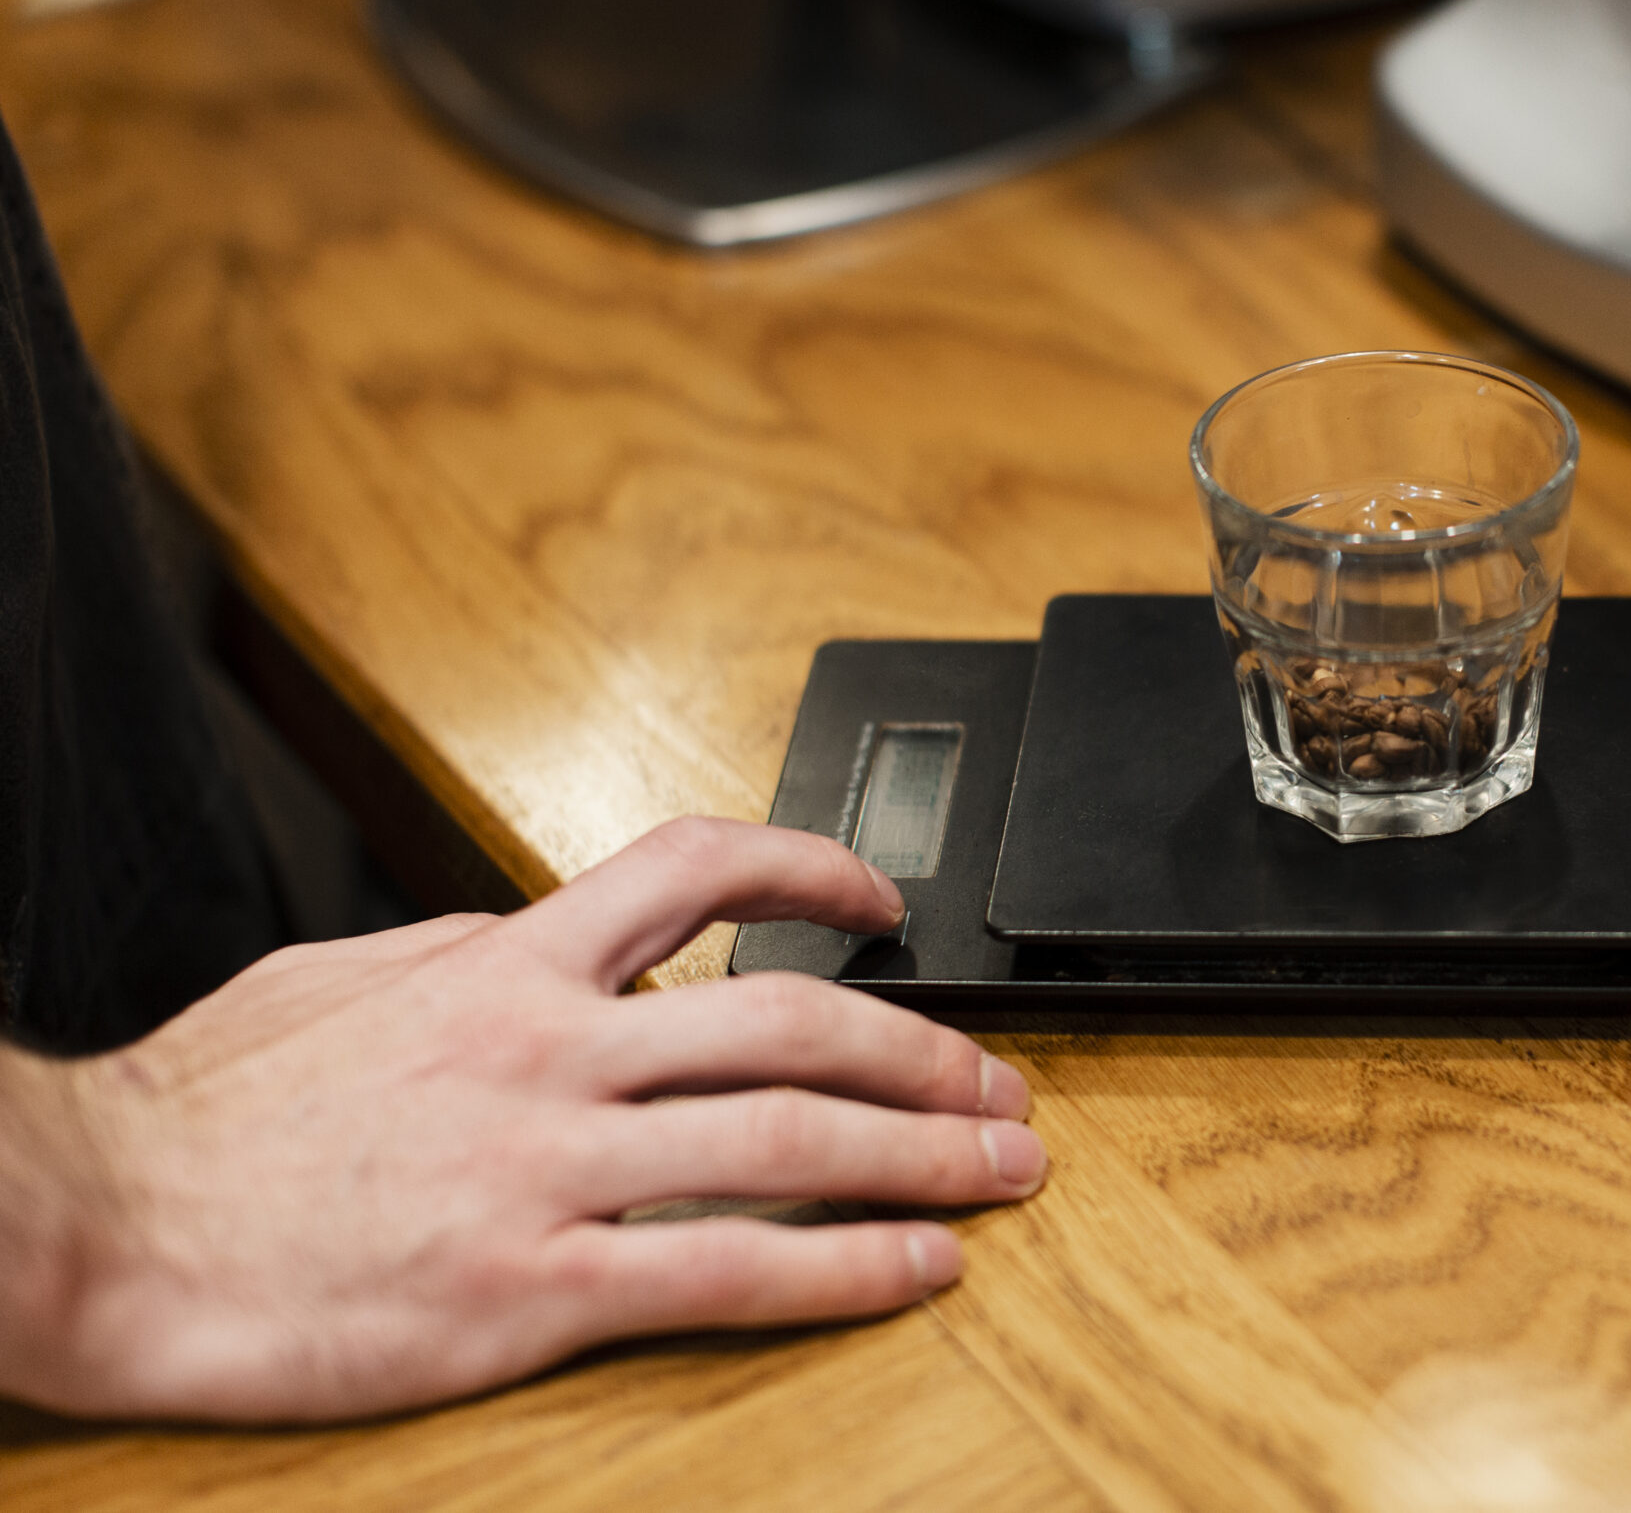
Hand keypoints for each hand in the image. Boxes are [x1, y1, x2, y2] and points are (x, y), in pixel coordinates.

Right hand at [0, 817, 1044, 1422]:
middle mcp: (544, 1051)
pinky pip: (726, 1269)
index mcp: (502, 965)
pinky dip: (844, 1266)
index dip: (813, 869)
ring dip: (921, 1151)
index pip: (695, 868)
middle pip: (788, 1020)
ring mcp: (544, 1170)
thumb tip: (545, 940)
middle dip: (921, 1048)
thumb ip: (469, 957)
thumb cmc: (208, 1113)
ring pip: (786, 1138)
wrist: (97, 1223)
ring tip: (1006, 1167)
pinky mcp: (527, 1290)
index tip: (884, 898)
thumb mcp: (345, 983)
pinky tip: (916, 1265)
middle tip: (999, 1081)